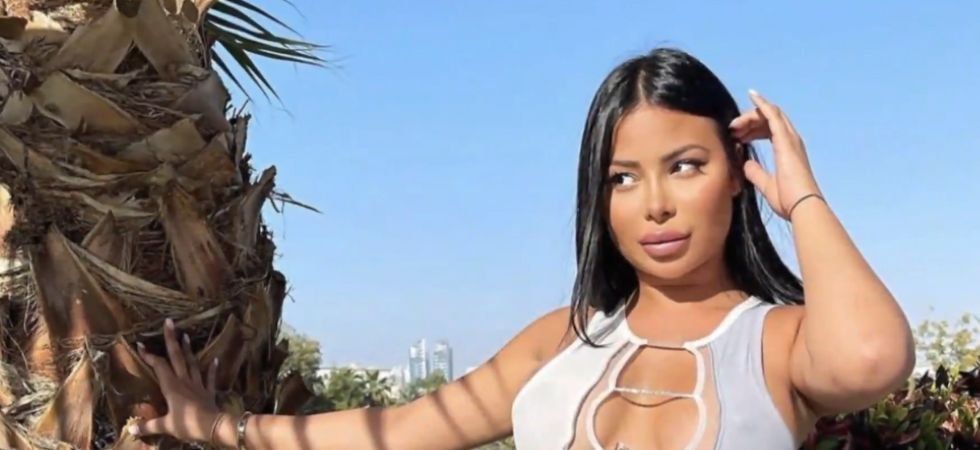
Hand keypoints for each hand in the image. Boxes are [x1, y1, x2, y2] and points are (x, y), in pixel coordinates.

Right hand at [129, 318, 221, 442]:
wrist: (212, 426)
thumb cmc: (187, 424)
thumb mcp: (165, 425)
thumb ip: (148, 426)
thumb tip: (131, 430)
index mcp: (171, 386)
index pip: (159, 366)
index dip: (149, 355)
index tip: (140, 344)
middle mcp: (184, 381)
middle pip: (177, 357)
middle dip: (171, 339)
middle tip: (169, 322)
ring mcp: (198, 384)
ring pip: (192, 363)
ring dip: (189, 350)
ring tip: (186, 335)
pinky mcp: (208, 391)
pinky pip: (210, 378)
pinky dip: (212, 368)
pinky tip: (215, 359)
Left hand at [729, 89, 822, 219]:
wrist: (801, 205)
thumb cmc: (788, 199)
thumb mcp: (766, 185)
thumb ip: (756, 173)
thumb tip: (746, 164)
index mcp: (787, 150)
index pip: (769, 130)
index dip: (752, 129)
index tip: (736, 136)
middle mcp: (791, 140)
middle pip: (768, 120)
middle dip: (748, 122)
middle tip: (732, 130)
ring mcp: (790, 138)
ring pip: (768, 115)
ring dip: (749, 117)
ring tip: (734, 125)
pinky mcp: (785, 139)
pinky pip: (772, 114)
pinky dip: (762, 104)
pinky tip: (752, 95)